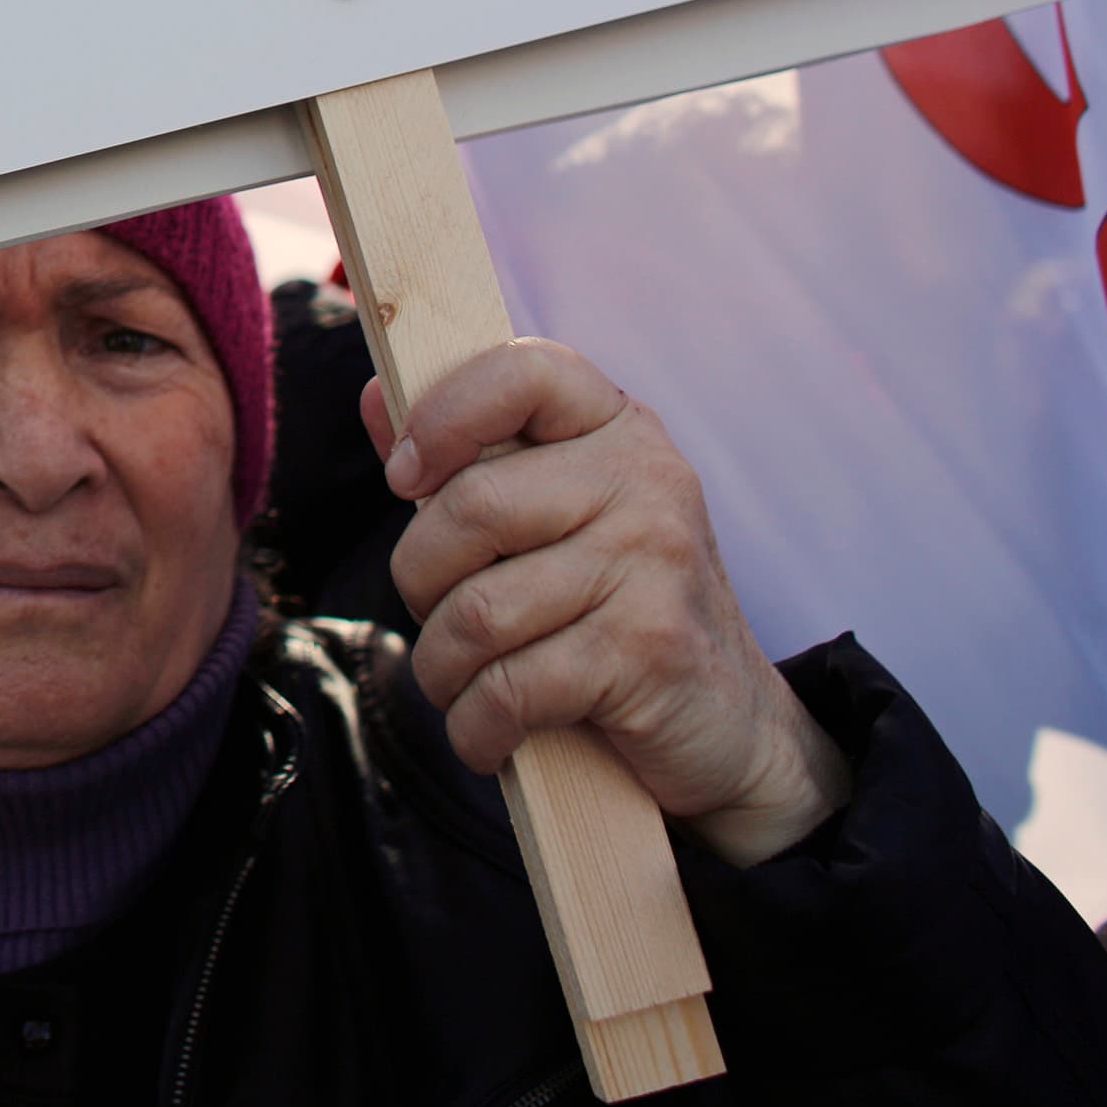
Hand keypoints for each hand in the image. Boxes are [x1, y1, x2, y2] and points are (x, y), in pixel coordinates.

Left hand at [364, 340, 851, 867]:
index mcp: (617, 429)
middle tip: (440, 620)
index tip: (405, 479)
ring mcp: (655, 562)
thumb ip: (468, 459)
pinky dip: (476, 726)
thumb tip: (375, 395)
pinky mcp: (650, 649)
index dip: (445, 416)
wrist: (730, 728)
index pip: (524, 372)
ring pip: (478, 610)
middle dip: (421, 581)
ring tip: (461, 685)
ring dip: (442, 669)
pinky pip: (510, 688)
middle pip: (471, 507)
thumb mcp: (554, 521)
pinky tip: (489, 733)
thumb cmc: (615, 610)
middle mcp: (646, 480)